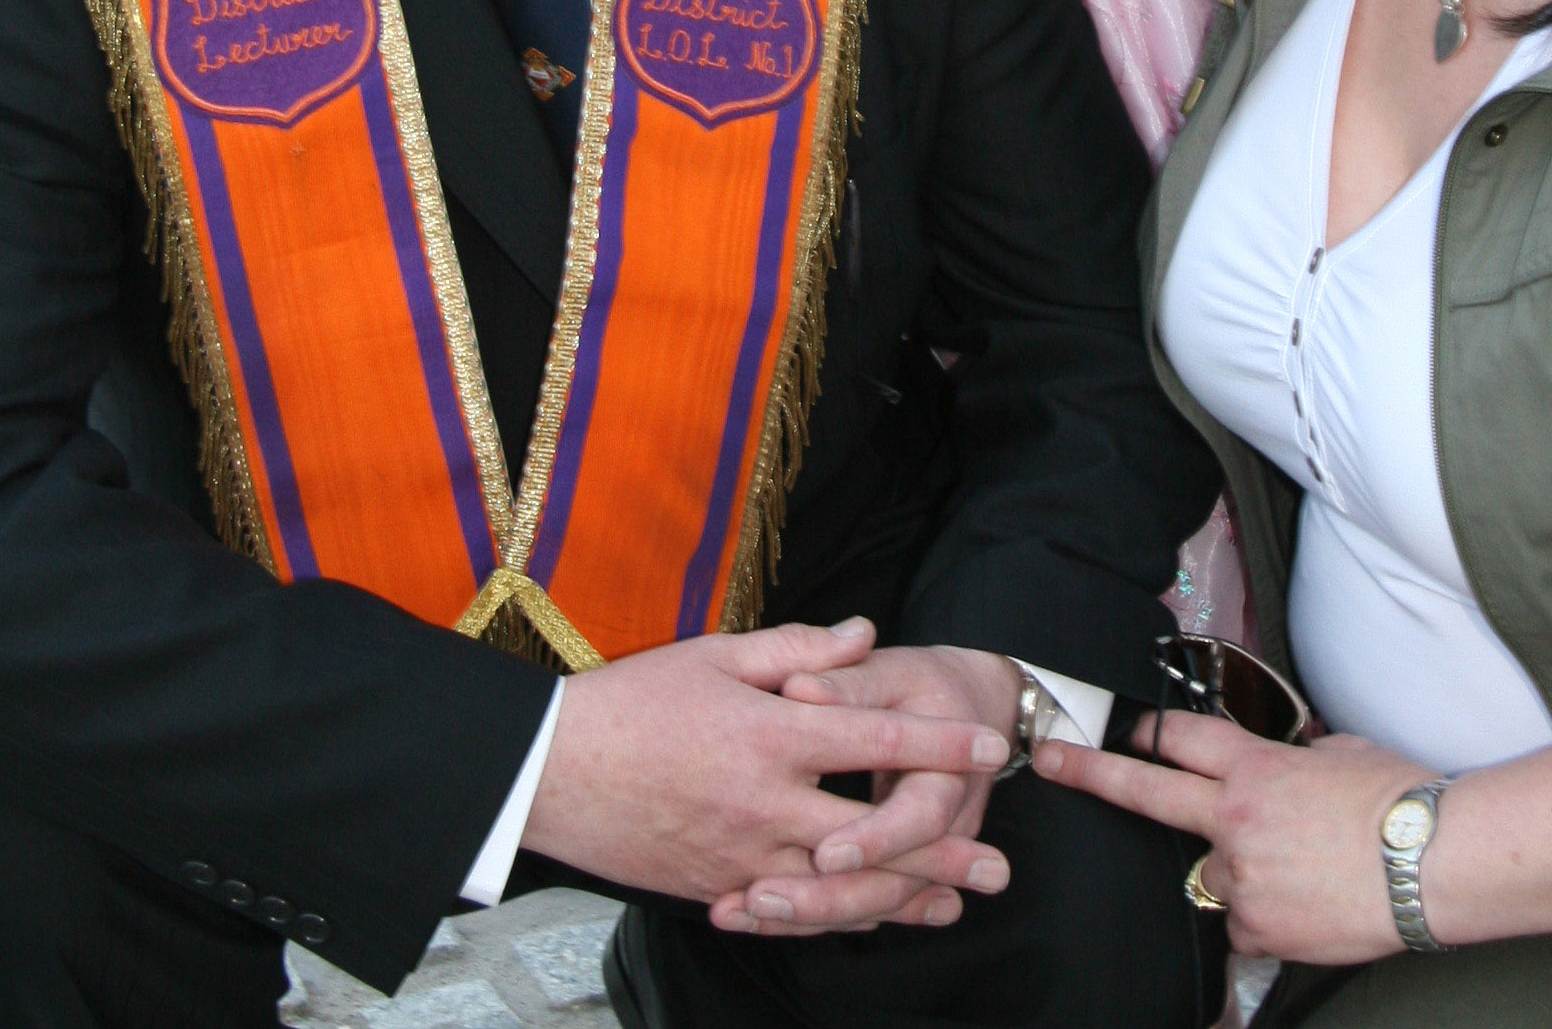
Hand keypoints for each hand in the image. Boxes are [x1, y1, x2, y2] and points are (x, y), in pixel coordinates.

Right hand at [519, 618, 1010, 926]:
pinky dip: (835, 916)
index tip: (991, 747)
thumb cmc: (634, 702)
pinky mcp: (715, 889)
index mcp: (770, 734)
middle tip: (998, 866)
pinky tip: (868, 917)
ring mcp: (740, 856)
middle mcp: (764, 803)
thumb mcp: (717, 655)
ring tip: (951, 907)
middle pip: (871, 834)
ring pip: (837, 886)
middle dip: (941, 851)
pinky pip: (789, 911)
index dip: (939, 745)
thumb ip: (799, 649)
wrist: (552, 771)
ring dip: (900, 898)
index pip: (874, 741)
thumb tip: (865, 634)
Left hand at [1034, 710, 1425, 963]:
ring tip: (1297, 872)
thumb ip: (1296, 756)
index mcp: (1254, 766)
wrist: (1431, 860)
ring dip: (1237, 873)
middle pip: (1146, 792)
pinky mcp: (1259, 928)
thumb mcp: (1338, 751)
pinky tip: (1307, 907)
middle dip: (1092, 773)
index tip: (1120, 728)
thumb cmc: (1397, 799)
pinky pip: (1244, 923)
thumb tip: (1290, 762)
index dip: (1147, 730)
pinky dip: (1266, 917)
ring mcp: (1242, 876)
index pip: (1180, 738)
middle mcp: (1234, 817)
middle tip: (1052, 764)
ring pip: (1211, 876)